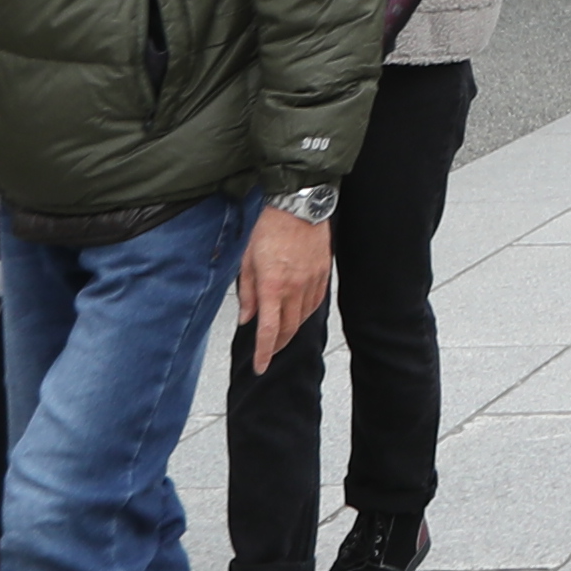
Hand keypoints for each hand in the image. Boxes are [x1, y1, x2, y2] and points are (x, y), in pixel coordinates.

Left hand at [240, 206, 332, 371]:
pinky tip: (299, 314)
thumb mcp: (247, 260)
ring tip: (282, 333)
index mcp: (272, 285)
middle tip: (269, 352)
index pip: (269, 330)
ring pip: (303, 318)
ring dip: (292, 330)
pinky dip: (306, 314)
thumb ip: (247, 292)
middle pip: (289, 329)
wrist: (298, 205)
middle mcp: (294, 287)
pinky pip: (316, 302)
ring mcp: (312, 281)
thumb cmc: (268, 228)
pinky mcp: (323, 273)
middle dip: (278, 345)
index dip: (264, 353)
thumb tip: (247, 318)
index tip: (261, 366)